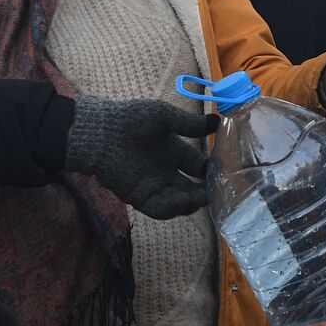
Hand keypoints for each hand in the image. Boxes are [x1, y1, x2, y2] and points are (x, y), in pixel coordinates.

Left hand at [65, 97, 214, 219]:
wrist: (100, 133)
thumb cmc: (130, 119)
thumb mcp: (163, 116)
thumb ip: (189, 124)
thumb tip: (217, 121)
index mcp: (172, 150)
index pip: (197, 164)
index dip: (210, 169)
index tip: (225, 171)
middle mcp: (165, 170)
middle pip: (191, 187)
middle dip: (205, 191)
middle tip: (218, 192)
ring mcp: (153, 185)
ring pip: (179, 201)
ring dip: (192, 202)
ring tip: (202, 198)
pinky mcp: (139, 197)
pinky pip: (160, 209)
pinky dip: (174, 208)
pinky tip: (184, 200)